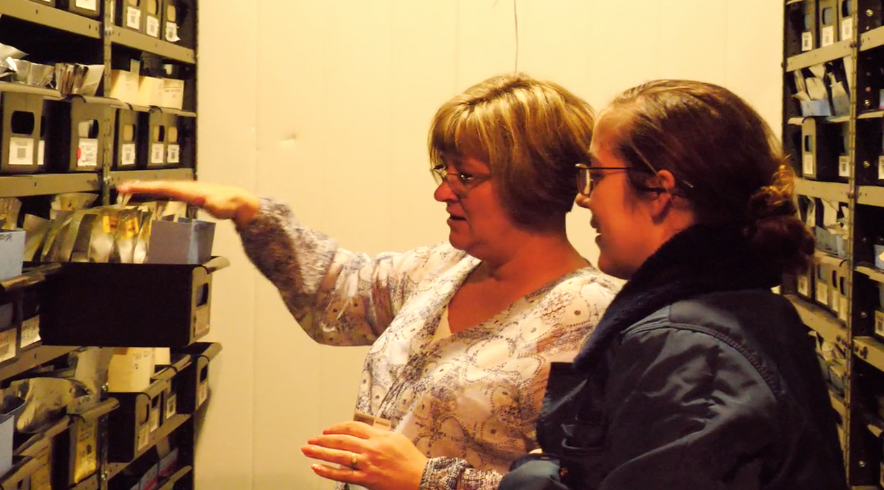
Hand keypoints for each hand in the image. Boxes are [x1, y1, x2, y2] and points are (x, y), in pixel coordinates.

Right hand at [115, 180, 260, 227]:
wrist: (236, 202)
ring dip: (145, 188)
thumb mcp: (219, 204)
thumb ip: (212, 202)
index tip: (130, 186)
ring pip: (161, 187)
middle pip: (158, 185)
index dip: (146, 187)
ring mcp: (186, 190)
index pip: (162, 187)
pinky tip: (150, 195)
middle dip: (139, 186)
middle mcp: (185, 187)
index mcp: (188, 189)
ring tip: (128, 189)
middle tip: (121, 187)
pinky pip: (167, 192)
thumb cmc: (228, 203)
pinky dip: (155, 192)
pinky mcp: (188, 195)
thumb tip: (205, 199)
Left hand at [301, 421, 428, 489]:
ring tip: (307, 450)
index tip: (327, 430)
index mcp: (379, 436)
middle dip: (323, 439)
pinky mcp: (367, 479)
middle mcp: (371, 448)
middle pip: (341, 440)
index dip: (337, 427)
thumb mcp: (397, 439)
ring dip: (320, 452)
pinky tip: (317, 468)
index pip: (353, 427)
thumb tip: (367, 431)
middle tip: (311, 440)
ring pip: (338, 455)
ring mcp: (367, 464)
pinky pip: (343, 475)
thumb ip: (380, 434)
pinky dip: (328, 471)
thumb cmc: (412, 460)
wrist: (421, 478)